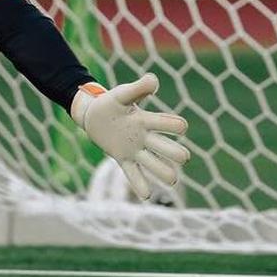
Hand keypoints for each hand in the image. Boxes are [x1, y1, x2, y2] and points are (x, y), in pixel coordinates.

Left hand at [71, 74, 190, 199]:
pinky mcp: (122, 158)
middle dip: (176, 153)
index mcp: (146, 120)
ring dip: (163, 172)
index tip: (181, 127)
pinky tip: (146, 196)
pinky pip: (133, 174)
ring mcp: (135, 149)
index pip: (167, 124)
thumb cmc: (112, 102)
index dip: (176, 125)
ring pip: (153, 164)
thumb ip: (138, 88)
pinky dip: (140, 185)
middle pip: (166, 148)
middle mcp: (145, 137)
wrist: (93, 114)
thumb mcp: (122, 94)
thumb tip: (153, 80)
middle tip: (183, 158)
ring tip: (172, 180)